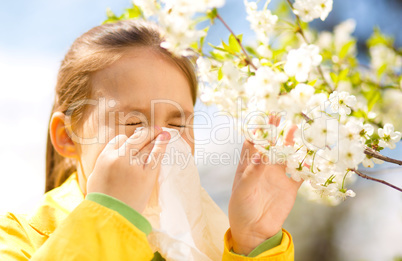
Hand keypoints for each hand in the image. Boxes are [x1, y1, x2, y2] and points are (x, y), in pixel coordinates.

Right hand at [86, 127, 169, 212]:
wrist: (110, 217)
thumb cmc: (101, 200)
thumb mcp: (96, 177)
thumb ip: (105, 162)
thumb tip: (114, 153)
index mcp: (105, 157)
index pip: (119, 140)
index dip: (127, 140)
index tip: (133, 141)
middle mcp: (119, 158)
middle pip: (135, 138)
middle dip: (145, 132)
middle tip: (154, 130)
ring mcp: (134, 165)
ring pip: (146, 144)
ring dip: (155, 136)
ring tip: (162, 132)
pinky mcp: (147, 175)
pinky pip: (156, 155)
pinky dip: (161, 144)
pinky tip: (166, 137)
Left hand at [228, 124, 301, 254]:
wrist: (254, 230)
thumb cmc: (241, 208)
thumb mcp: (244, 189)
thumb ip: (253, 172)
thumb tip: (261, 152)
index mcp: (248, 165)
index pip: (252, 143)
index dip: (256, 130)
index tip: (260, 118)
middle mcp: (263, 166)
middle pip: (270, 144)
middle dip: (274, 131)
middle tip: (278, 116)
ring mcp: (278, 174)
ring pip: (286, 154)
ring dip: (290, 142)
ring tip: (295, 128)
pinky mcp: (290, 185)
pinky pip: (300, 171)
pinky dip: (305, 163)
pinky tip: (310, 153)